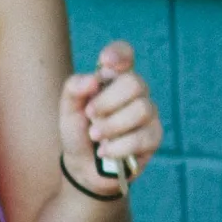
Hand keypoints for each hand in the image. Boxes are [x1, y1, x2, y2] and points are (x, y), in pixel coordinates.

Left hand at [59, 40, 163, 180]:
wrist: (83, 167)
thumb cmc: (78, 132)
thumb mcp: (67, 110)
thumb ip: (74, 88)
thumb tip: (93, 79)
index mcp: (113, 79)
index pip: (125, 54)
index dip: (119, 53)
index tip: (104, 63)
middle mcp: (135, 92)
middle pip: (135, 83)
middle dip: (108, 102)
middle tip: (90, 116)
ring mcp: (148, 114)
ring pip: (141, 110)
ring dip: (112, 126)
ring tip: (96, 137)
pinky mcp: (154, 137)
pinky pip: (143, 137)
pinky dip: (119, 146)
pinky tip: (105, 152)